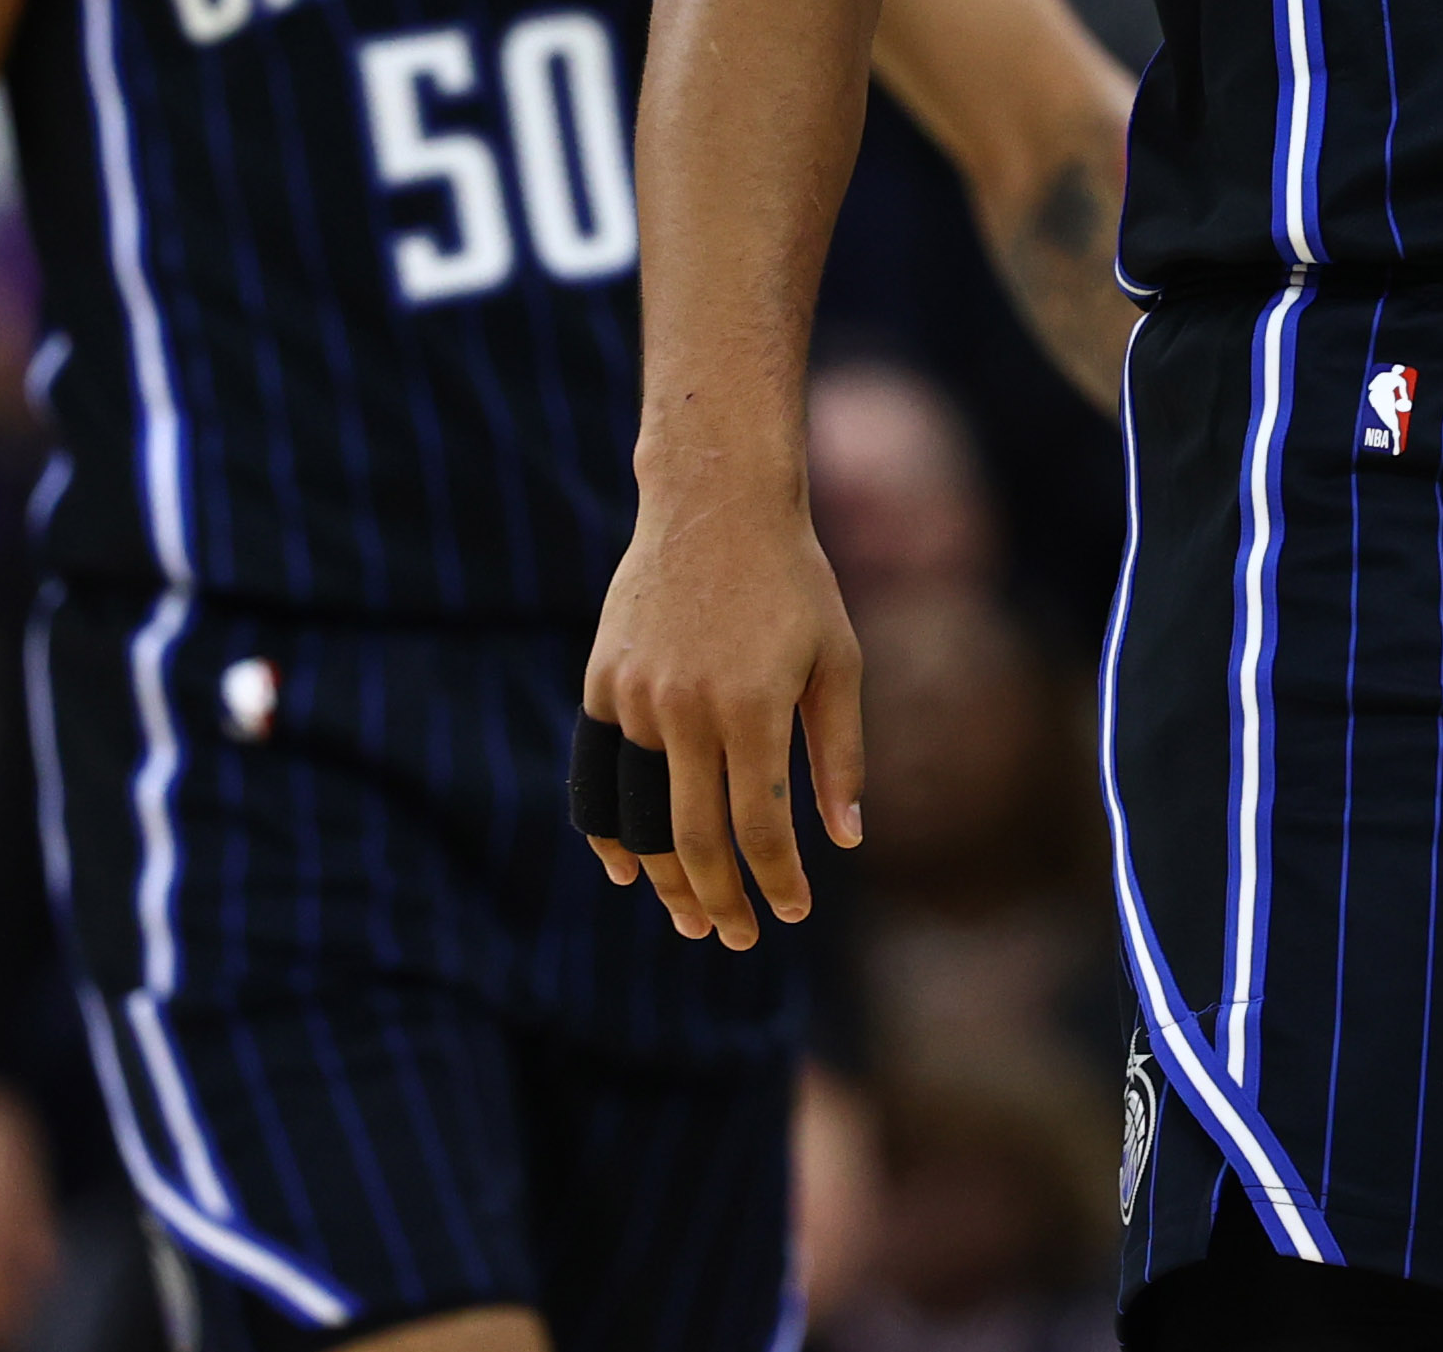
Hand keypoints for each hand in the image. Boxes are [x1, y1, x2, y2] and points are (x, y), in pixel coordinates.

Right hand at [581, 481, 864, 949]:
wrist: (715, 504)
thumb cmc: (795, 584)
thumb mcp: (839, 661)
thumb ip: (841, 754)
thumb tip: (846, 840)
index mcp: (753, 706)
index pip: (758, 826)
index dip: (776, 880)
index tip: (793, 913)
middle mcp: (686, 708)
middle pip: (695, 838)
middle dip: (719, 900)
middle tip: (738, 937)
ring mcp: (635, 697)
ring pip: (639, 818)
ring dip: (663, 880)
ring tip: (690, 917)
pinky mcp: (602, 683)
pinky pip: (596, 775)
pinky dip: (608, 830)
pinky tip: (626, 868)